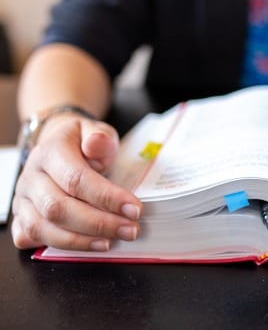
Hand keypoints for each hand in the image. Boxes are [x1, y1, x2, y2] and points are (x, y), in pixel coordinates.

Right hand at [11, 113, 142, 250]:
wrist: (57, 146)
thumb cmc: (81, 143)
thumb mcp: (95, 131)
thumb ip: (100, 138)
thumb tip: (97, 143)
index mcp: (49, 153)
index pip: (75, 179)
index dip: (106, 197)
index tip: (134, 209)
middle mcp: (31, 178)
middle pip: (59, 208)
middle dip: (99, 224)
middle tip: (130, 229)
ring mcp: (22, 200)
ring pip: (44, 228)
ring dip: (82, 240)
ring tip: (113, 241)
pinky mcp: (20, 218)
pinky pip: (32, 239)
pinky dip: (61, 246)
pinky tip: (88, 245)